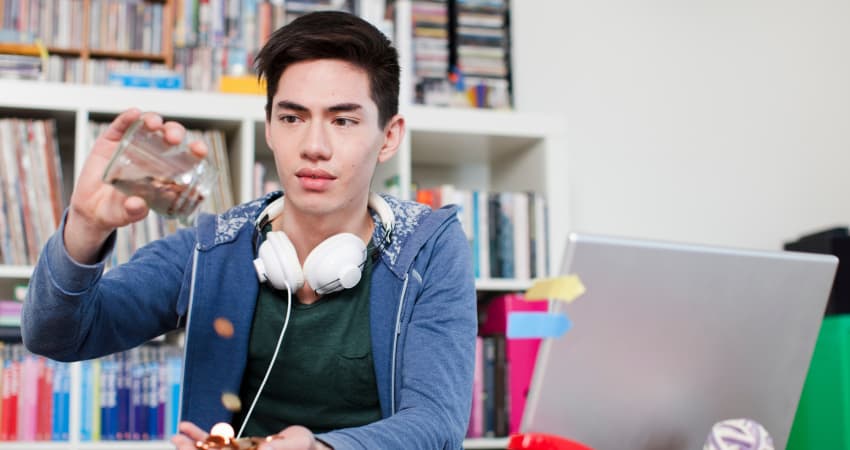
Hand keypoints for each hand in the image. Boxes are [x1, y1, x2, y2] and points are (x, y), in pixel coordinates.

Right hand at [64, 109, 207, 263]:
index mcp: (165, 171)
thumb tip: (137, 206)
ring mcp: (132, 144)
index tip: (200, 150)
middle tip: (174, 140)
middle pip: (170, 136)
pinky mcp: (112, 140)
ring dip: (154, 120)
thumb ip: (133, 212)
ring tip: (153, 124)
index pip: (186, 156)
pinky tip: (133, 114)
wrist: (89, 208)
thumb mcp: (126, 214)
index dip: (195, 150)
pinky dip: (128, 117)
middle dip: (175, 132)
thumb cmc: (117, 210)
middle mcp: (152, 154)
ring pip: (149, 125)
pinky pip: (122, 124)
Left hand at [170, 422, 331, 449]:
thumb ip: (280, 447)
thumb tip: (264, 448)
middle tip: (176, 438)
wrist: (308, 447)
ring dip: (192, 443)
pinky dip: (202, 436)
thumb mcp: (296, 445)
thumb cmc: (305, 447)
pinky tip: (188, 427)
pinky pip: (216, 444)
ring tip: (178, 432)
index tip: (191, 447)